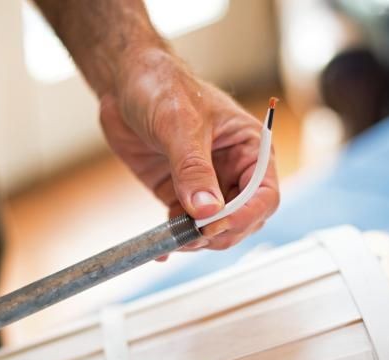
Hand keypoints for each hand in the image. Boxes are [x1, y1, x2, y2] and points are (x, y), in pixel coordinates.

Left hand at [99, 49, 278, 249]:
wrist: (124, 83)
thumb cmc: (162, 86)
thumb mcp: (180, 124)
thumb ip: (193, 168)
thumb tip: (207, 210)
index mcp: (250, 148)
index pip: (264, 194)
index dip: (245, 215)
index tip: (215, 225)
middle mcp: (233, 170)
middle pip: (242, 218)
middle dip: (220, 232)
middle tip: (191, 237)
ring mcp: (206, 185)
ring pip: (213, 228)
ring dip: (196, 241)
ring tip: (172, 241)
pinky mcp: (179, 194)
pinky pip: (184, 225)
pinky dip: (174, 239)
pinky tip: (160, 248)